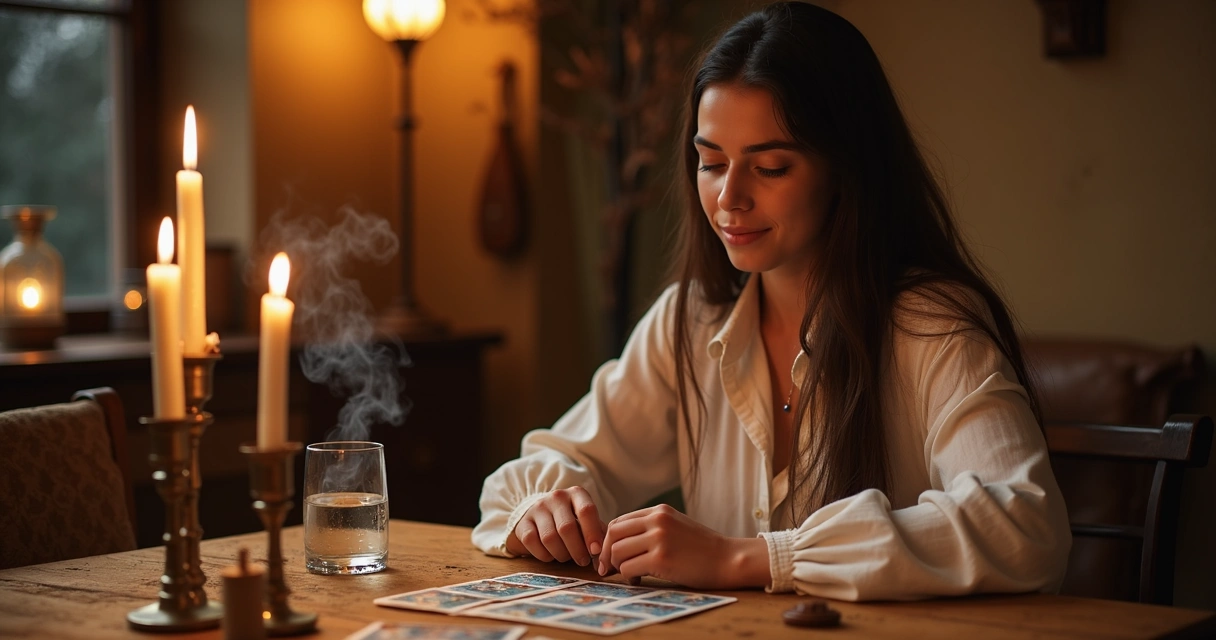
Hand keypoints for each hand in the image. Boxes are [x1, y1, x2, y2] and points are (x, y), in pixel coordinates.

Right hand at [505, 487, 605, 566]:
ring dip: (561, 554)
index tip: (596, 551)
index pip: (586, 511)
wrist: (542, 515)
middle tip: (583, 561)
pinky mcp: (523, 522)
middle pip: (567, 528)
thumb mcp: (587, 522)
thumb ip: (597, 535)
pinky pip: (532, 543)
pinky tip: (551, 555)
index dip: (592, 533)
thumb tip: (602, 558)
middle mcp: (556, 497)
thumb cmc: (572, 520)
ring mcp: (538, 508)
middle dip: (577, 550)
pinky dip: (544, 555)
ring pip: (550, 538)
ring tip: (567, 557)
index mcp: (576, 494)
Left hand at [597, 504, 770, 589]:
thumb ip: (652, 527)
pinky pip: (628, 568)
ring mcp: (658, 539)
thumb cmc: (702, 548)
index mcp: (659, 511)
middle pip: (612, 534)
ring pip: (617, 551)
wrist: (728, 559)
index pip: (619, 521)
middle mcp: (657, 520)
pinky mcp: (661, 559)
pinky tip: (639, 579)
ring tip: (631, 573)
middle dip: (606, 553)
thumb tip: (621, 540)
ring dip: (618, 566)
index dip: (608, 540)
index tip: (609, 555)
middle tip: (608, 568)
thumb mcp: (676, 525)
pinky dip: (628, 576)